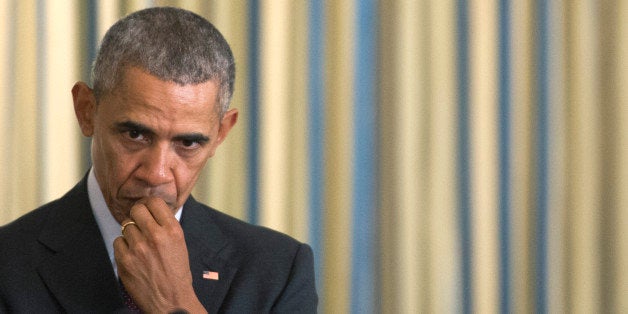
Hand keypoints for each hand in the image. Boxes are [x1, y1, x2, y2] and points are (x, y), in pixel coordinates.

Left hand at [113, 197, 206, 312]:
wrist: (171, 300)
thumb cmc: (177, 273)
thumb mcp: (180, 243)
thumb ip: (166, 225)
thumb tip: (152, 210)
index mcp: (172, 230)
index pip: (155, 202)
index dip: (149, 204)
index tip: (147, 209)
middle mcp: (155, 236)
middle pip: (137, 210)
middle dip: (137, 215)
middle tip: (140, 223)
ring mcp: (138, 248)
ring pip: (126, 225)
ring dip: (131, 233)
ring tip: (139, 245)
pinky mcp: (125, 260)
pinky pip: (118, 241)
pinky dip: (123, 246)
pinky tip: (132, 255)